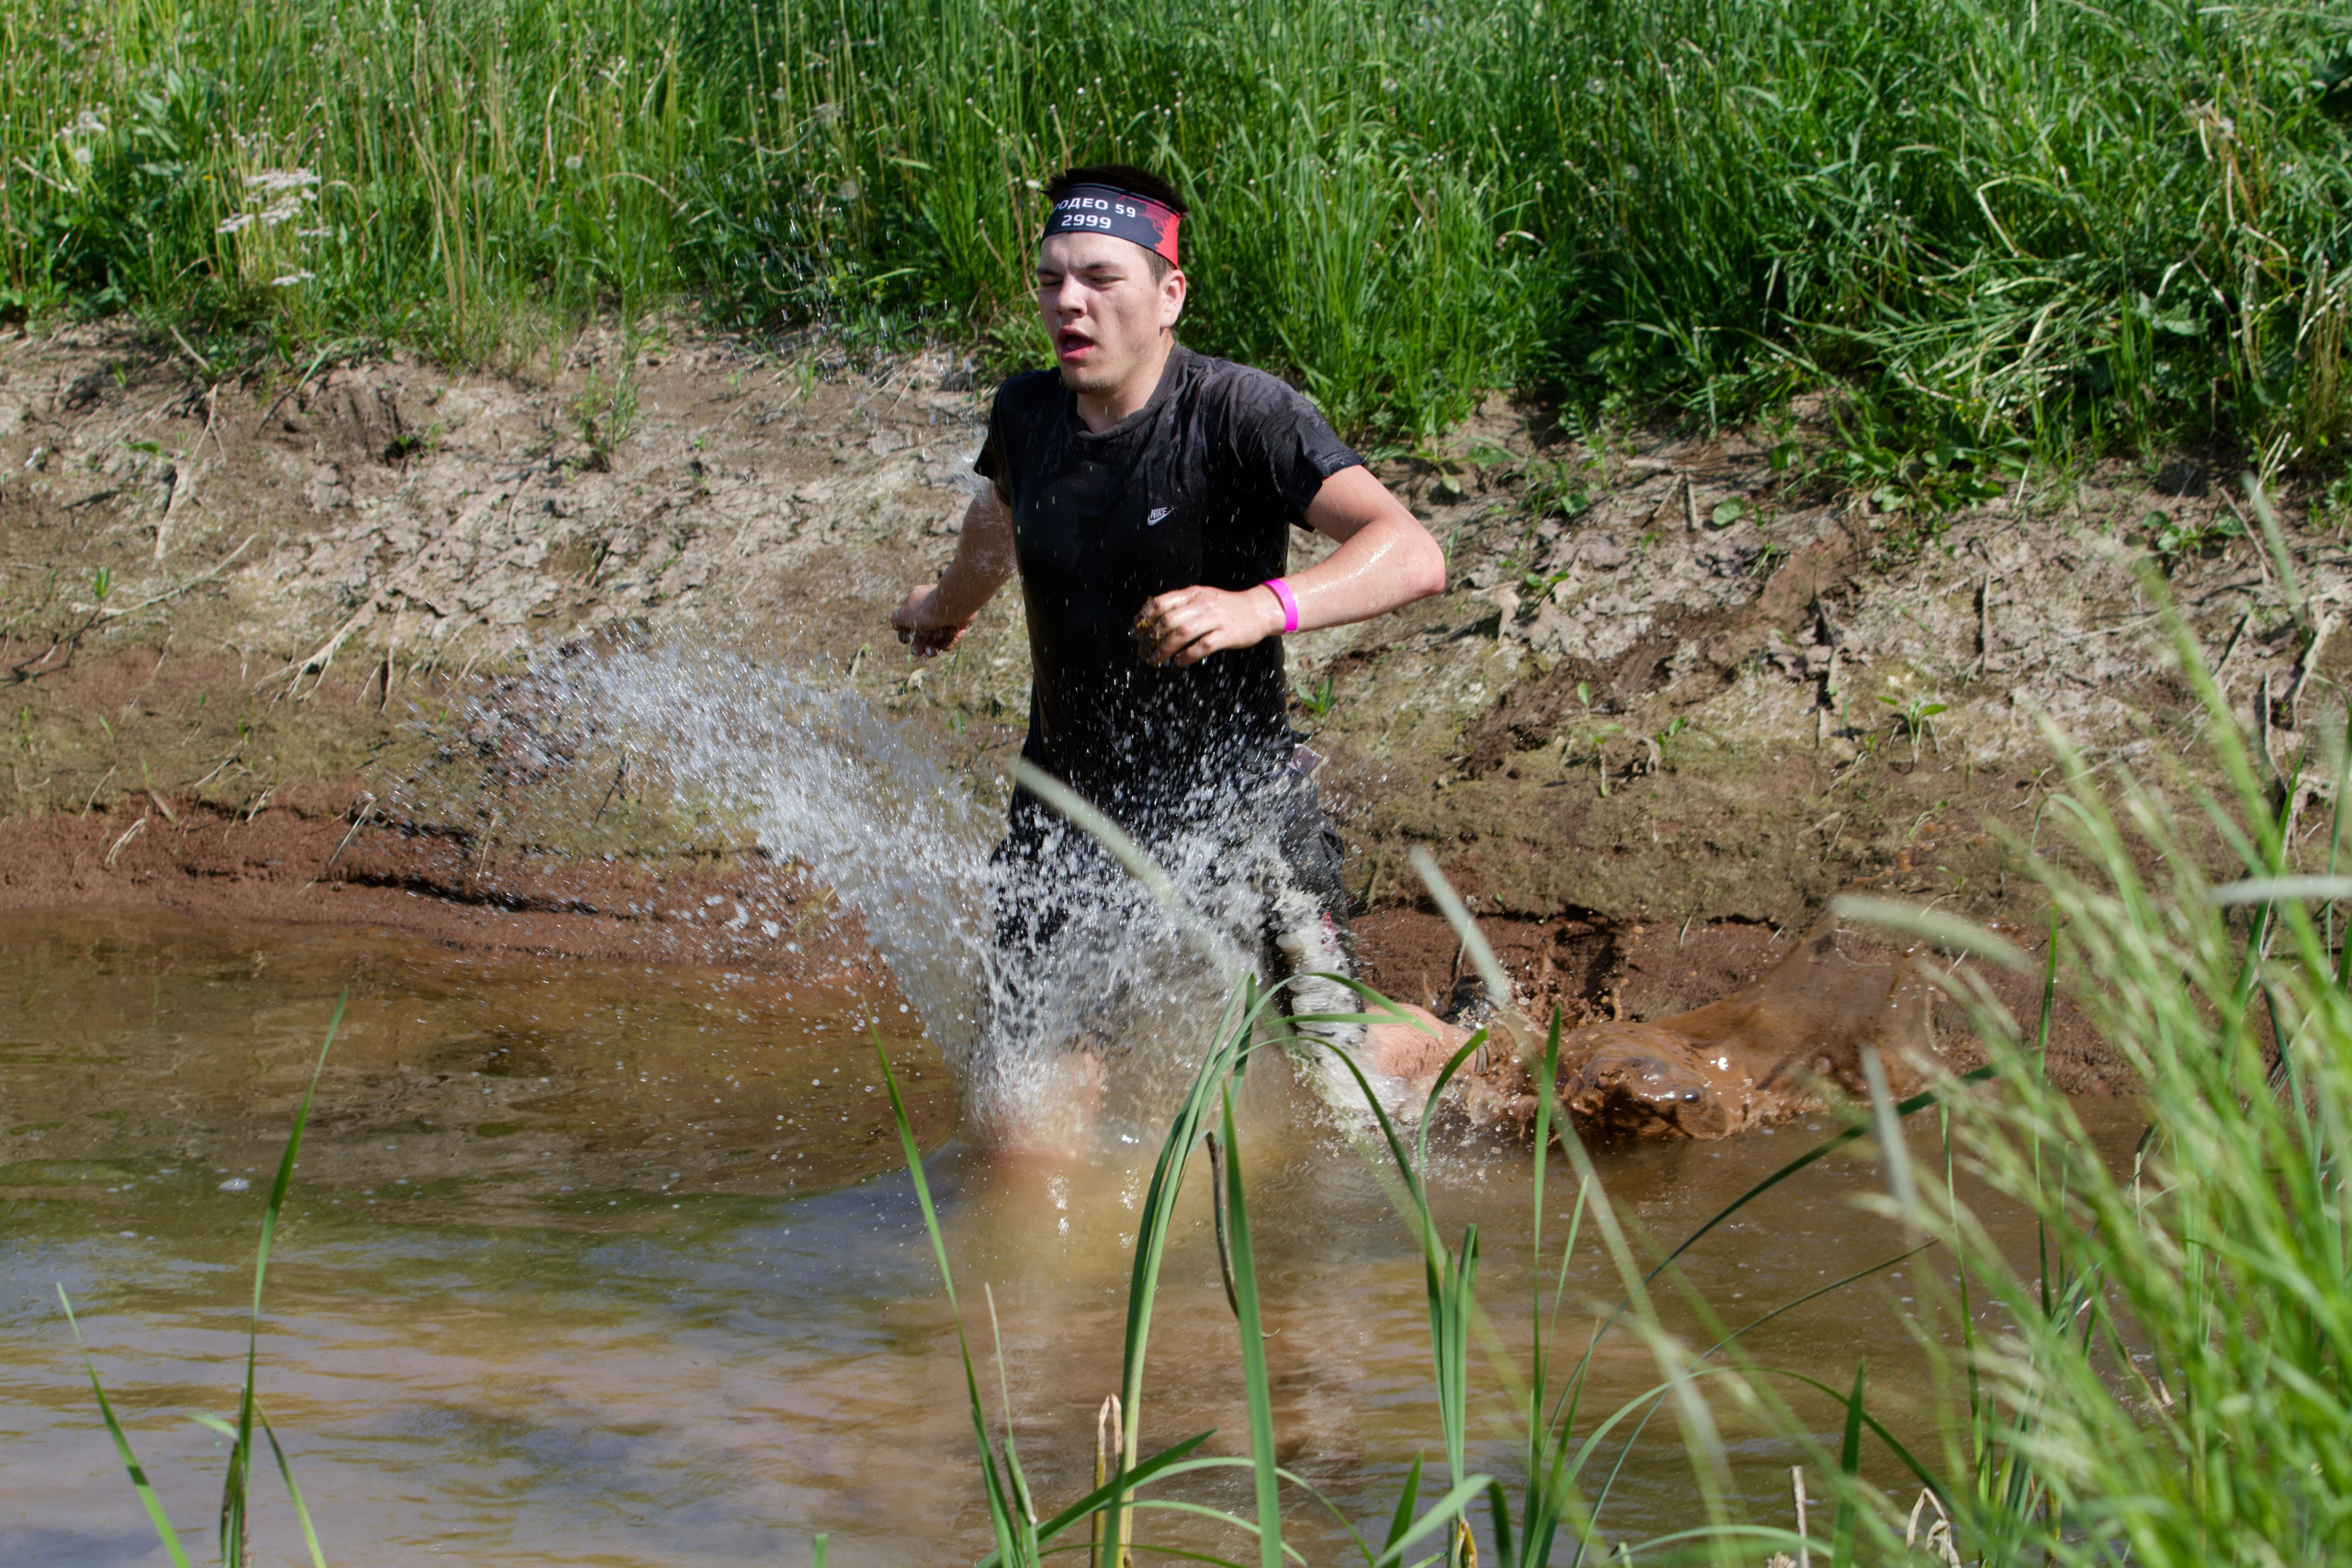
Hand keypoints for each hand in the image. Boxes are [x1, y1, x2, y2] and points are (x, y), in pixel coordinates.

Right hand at [893, 584, 967, 656]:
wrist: (954, 604)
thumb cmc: (927, 609)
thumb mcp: (904, 614)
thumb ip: (896, 619)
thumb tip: (895, 625)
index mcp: (916, 603)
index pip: (907, 621)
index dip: (904, 633)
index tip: (905, 640)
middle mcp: (930, 609)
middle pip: (922, 633)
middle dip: (918, 645)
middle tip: (917, 651)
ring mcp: (945, 616)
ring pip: (936, 637)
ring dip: (932, 647)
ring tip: (932, 652)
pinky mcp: (957, 622)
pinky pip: (951, 637)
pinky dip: (947, 641)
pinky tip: (943, 644)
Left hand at [1131, 584, 1284, 666]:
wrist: (1258, 609)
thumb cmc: (1226, 606)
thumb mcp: (1202, 597)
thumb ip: (1180, 603)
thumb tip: (1152, 613)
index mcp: (1192, 594)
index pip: (1160, 603)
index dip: (1143, 618)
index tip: (1135, 632)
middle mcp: (1201, 604)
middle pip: (1167, 621)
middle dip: (1150, 639)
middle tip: (1143, 651)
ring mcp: (1214, 619)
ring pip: (1181, 634)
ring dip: (1164, 650)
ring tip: (1155, 660)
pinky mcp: (1226, 635)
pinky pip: (1201, 647)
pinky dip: (1186, 656)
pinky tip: (1178, 662)